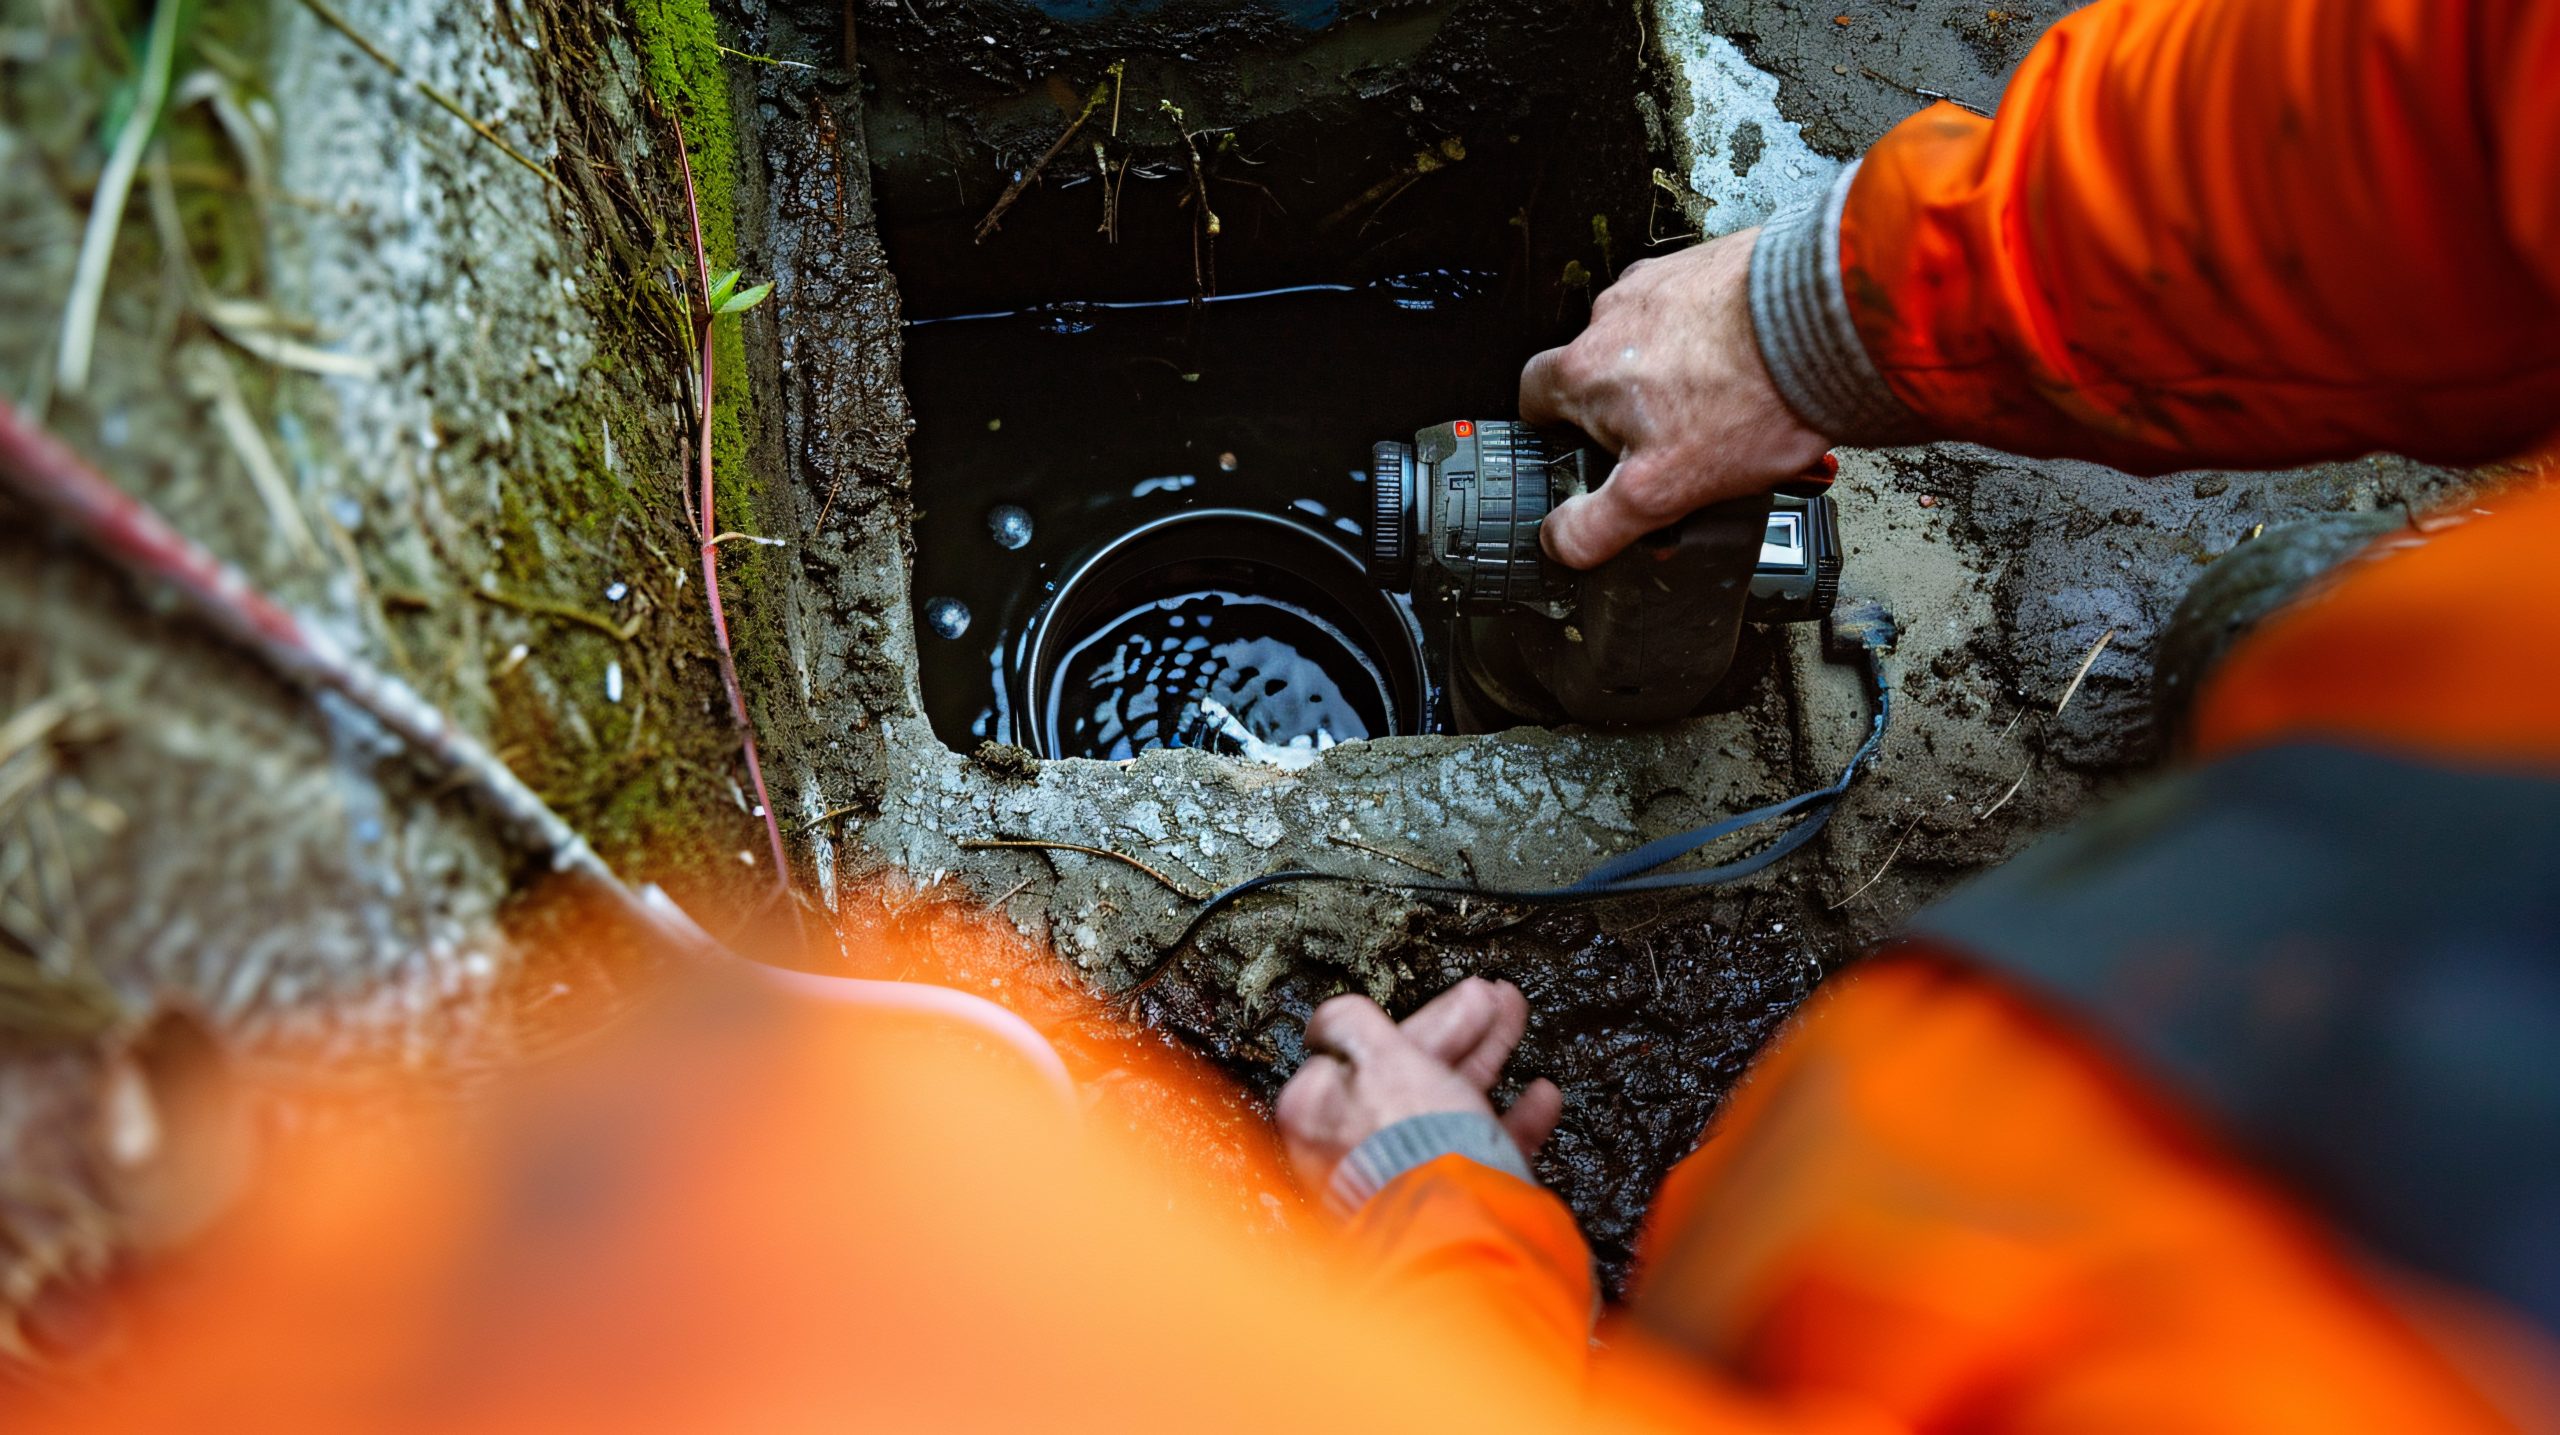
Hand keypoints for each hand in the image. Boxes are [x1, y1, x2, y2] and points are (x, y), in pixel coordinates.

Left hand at [1274, 977, 1562, 1193]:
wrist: (1460, 1230)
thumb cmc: (1410, 1148)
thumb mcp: (1383, 1061)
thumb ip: (1355, 1027)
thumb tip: (1330, 1017)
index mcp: (1318, 1111)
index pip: (1361, 1046)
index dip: (1416, 1017)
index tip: (1450, 997)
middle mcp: (1350, 1146)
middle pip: (1407, 1071)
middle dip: (1457, 1028)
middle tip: (1491, 998)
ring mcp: (1398, 1173)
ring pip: (1445, 1102)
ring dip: (1485, 1057)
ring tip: (1514, 1019)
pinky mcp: (1443, 1197)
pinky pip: (1475, 1147)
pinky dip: (1509, 1120)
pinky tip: (1539, 1098)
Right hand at [1520, 228, 1833, 568]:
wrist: (1827, 320)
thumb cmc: (1750, 395)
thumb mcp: (1661, 490)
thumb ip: (1598, 524)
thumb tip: (1559, 542)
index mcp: (1584, 370)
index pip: (1532, 397)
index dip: (1551, 429)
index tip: (1577, 447)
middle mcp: (1614, 316)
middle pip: (1599, 368)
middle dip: (1628, 405)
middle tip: (1674, 440)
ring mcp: (1664, 282)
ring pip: (1653, 337)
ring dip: (1677, 369)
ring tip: (1728, 406)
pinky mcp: (1713, 264)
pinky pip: (1703, 308)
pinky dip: (1720, 337)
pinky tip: (1754, 369)